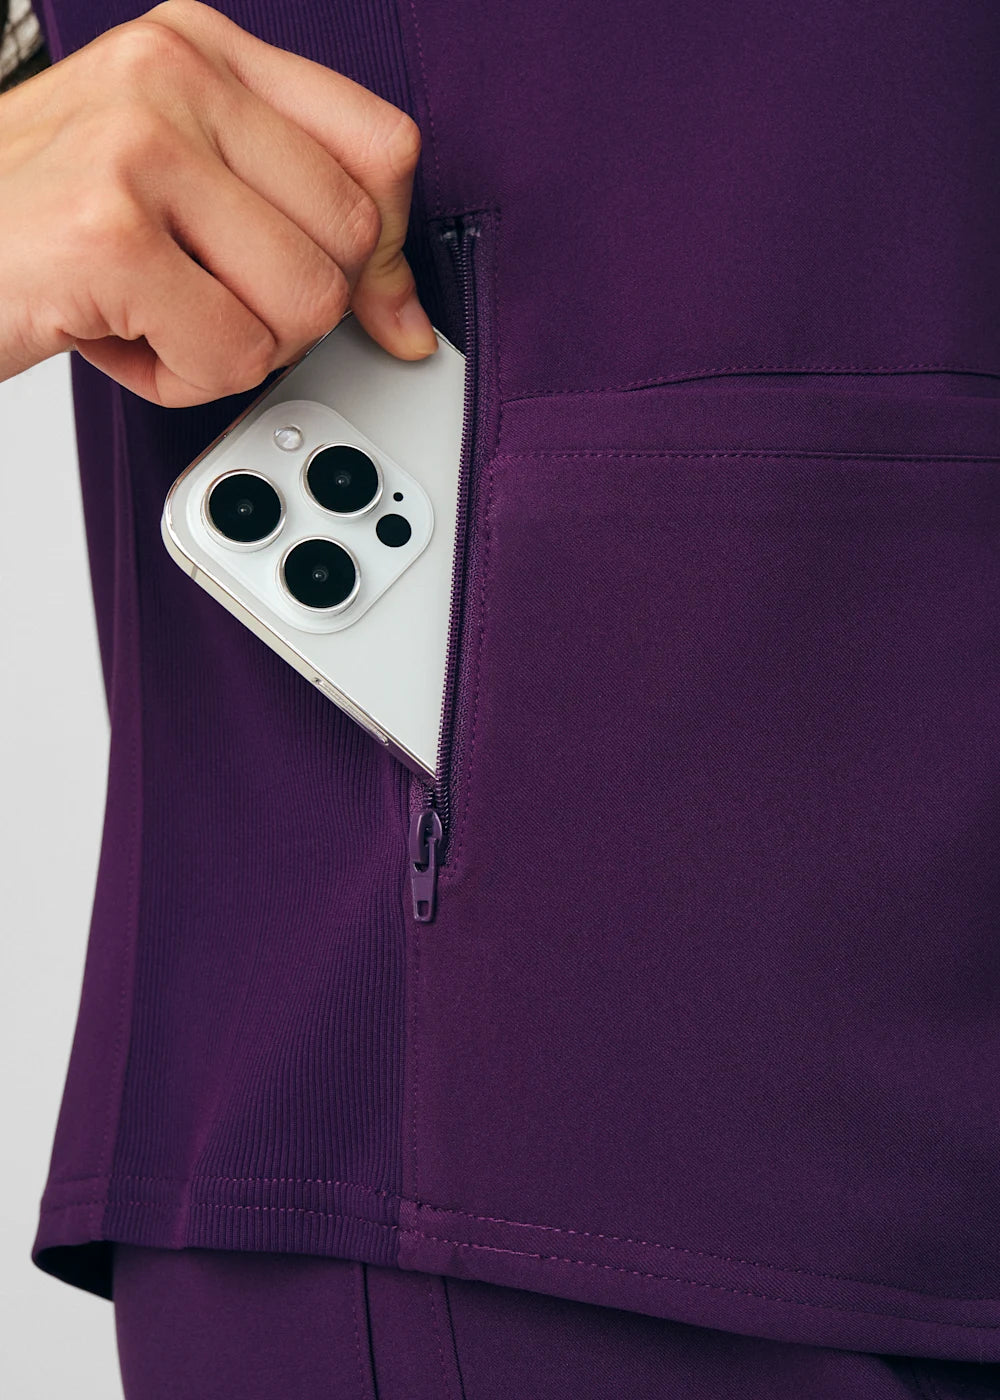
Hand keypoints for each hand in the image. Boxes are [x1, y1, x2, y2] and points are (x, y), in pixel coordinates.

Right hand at [0, 0, 435, 406]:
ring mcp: (138, 145)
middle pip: (351, 238)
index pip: (381, 148)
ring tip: (157, 317)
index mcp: (200, 50)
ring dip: (234, 350)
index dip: (383, 245)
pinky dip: (182, 380)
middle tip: (208, 301)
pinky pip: (233, 355)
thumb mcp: (175, 194)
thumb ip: (297, 226)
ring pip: (304, 304)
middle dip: (290, 310)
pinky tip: (123, 339)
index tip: (355, 292)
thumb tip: (406, 318)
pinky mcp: (110, 231)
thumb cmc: (42, 230)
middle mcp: (173, 74)